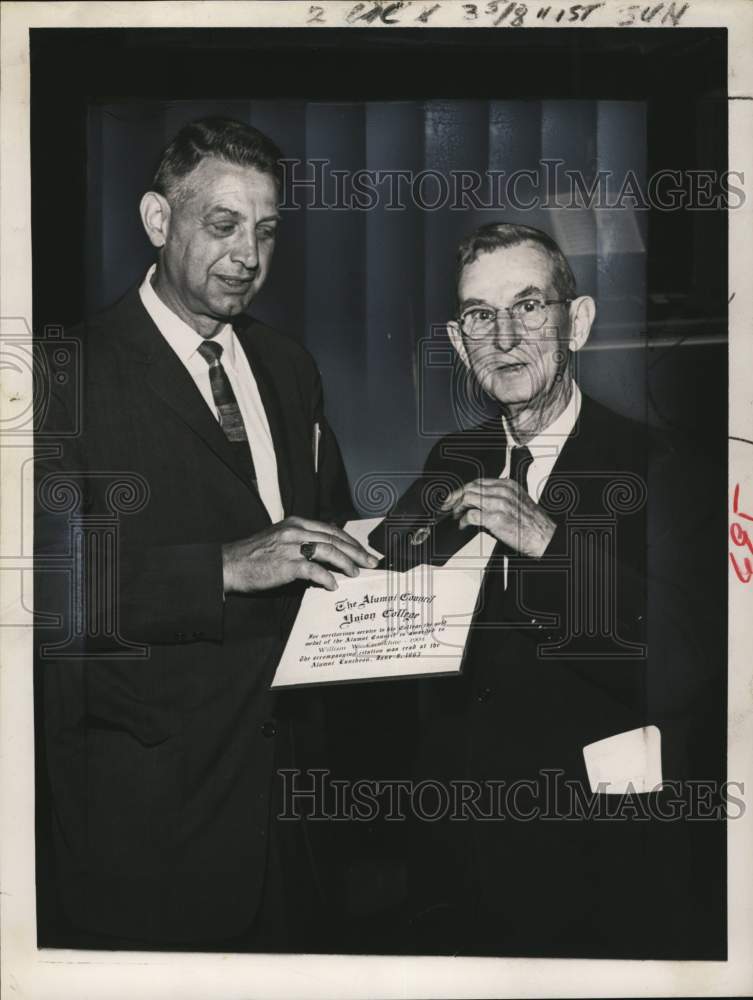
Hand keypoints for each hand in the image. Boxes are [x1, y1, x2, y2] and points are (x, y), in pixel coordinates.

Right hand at [222, 516, 379, 593]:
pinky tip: (333, 585)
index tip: (363, 552)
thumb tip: (326, 556)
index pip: (331, 529)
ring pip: (329, 550)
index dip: (350, 541)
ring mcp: (290, 547)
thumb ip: (302, 542)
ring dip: (346, 563)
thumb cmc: (254, 556)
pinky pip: (314, 570)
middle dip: (356, 551)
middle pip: (335, 538)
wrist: (230, 565)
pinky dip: (327, 578)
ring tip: (355, 573)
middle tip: (371, 562)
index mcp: (296, 523)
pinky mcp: (285, 564)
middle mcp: (295, 531)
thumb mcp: (280, 539)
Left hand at [440, 478, 555, 557]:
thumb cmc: (531, 524)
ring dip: (458, 507)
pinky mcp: (496, 518)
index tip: (454, 496)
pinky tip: (463, 525)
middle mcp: (504, 491)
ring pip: (468, 498)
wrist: (544, 537)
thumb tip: (477, 504)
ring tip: (456, 516)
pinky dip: (463, 520)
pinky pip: (471, 515)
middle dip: (455, 496)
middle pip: (471, 487)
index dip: (463, 489)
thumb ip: (498, 499)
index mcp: (509, 485)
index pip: (478, 481)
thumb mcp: (517, 503)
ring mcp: (499, 504)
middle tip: (448, 506)